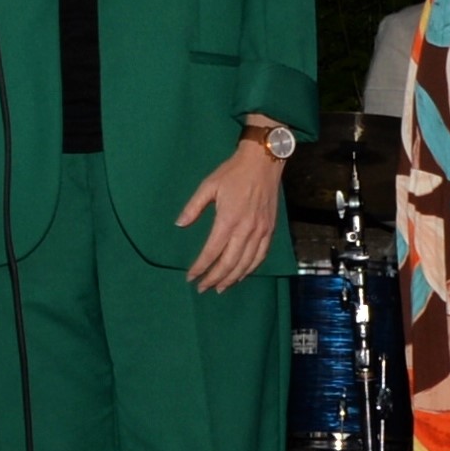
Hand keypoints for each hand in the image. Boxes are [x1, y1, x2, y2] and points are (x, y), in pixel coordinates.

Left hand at [177, 136, 283, 293]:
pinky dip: (250, 269)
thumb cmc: (233, 172)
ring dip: (232, 279)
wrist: (263, 162)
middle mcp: (246, 229)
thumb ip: (193, 207)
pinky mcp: (270, 230)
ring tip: (220, 288)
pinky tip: (241, 275)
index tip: (190, 277)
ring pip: (246, 263)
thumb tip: (179, 225)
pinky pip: (261, 256)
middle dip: (214, 278)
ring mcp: (260, 231)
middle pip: (229, 263)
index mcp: (228, 219)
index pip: (211, 251)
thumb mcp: (208, 185)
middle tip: (202, 288)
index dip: (200, 267)